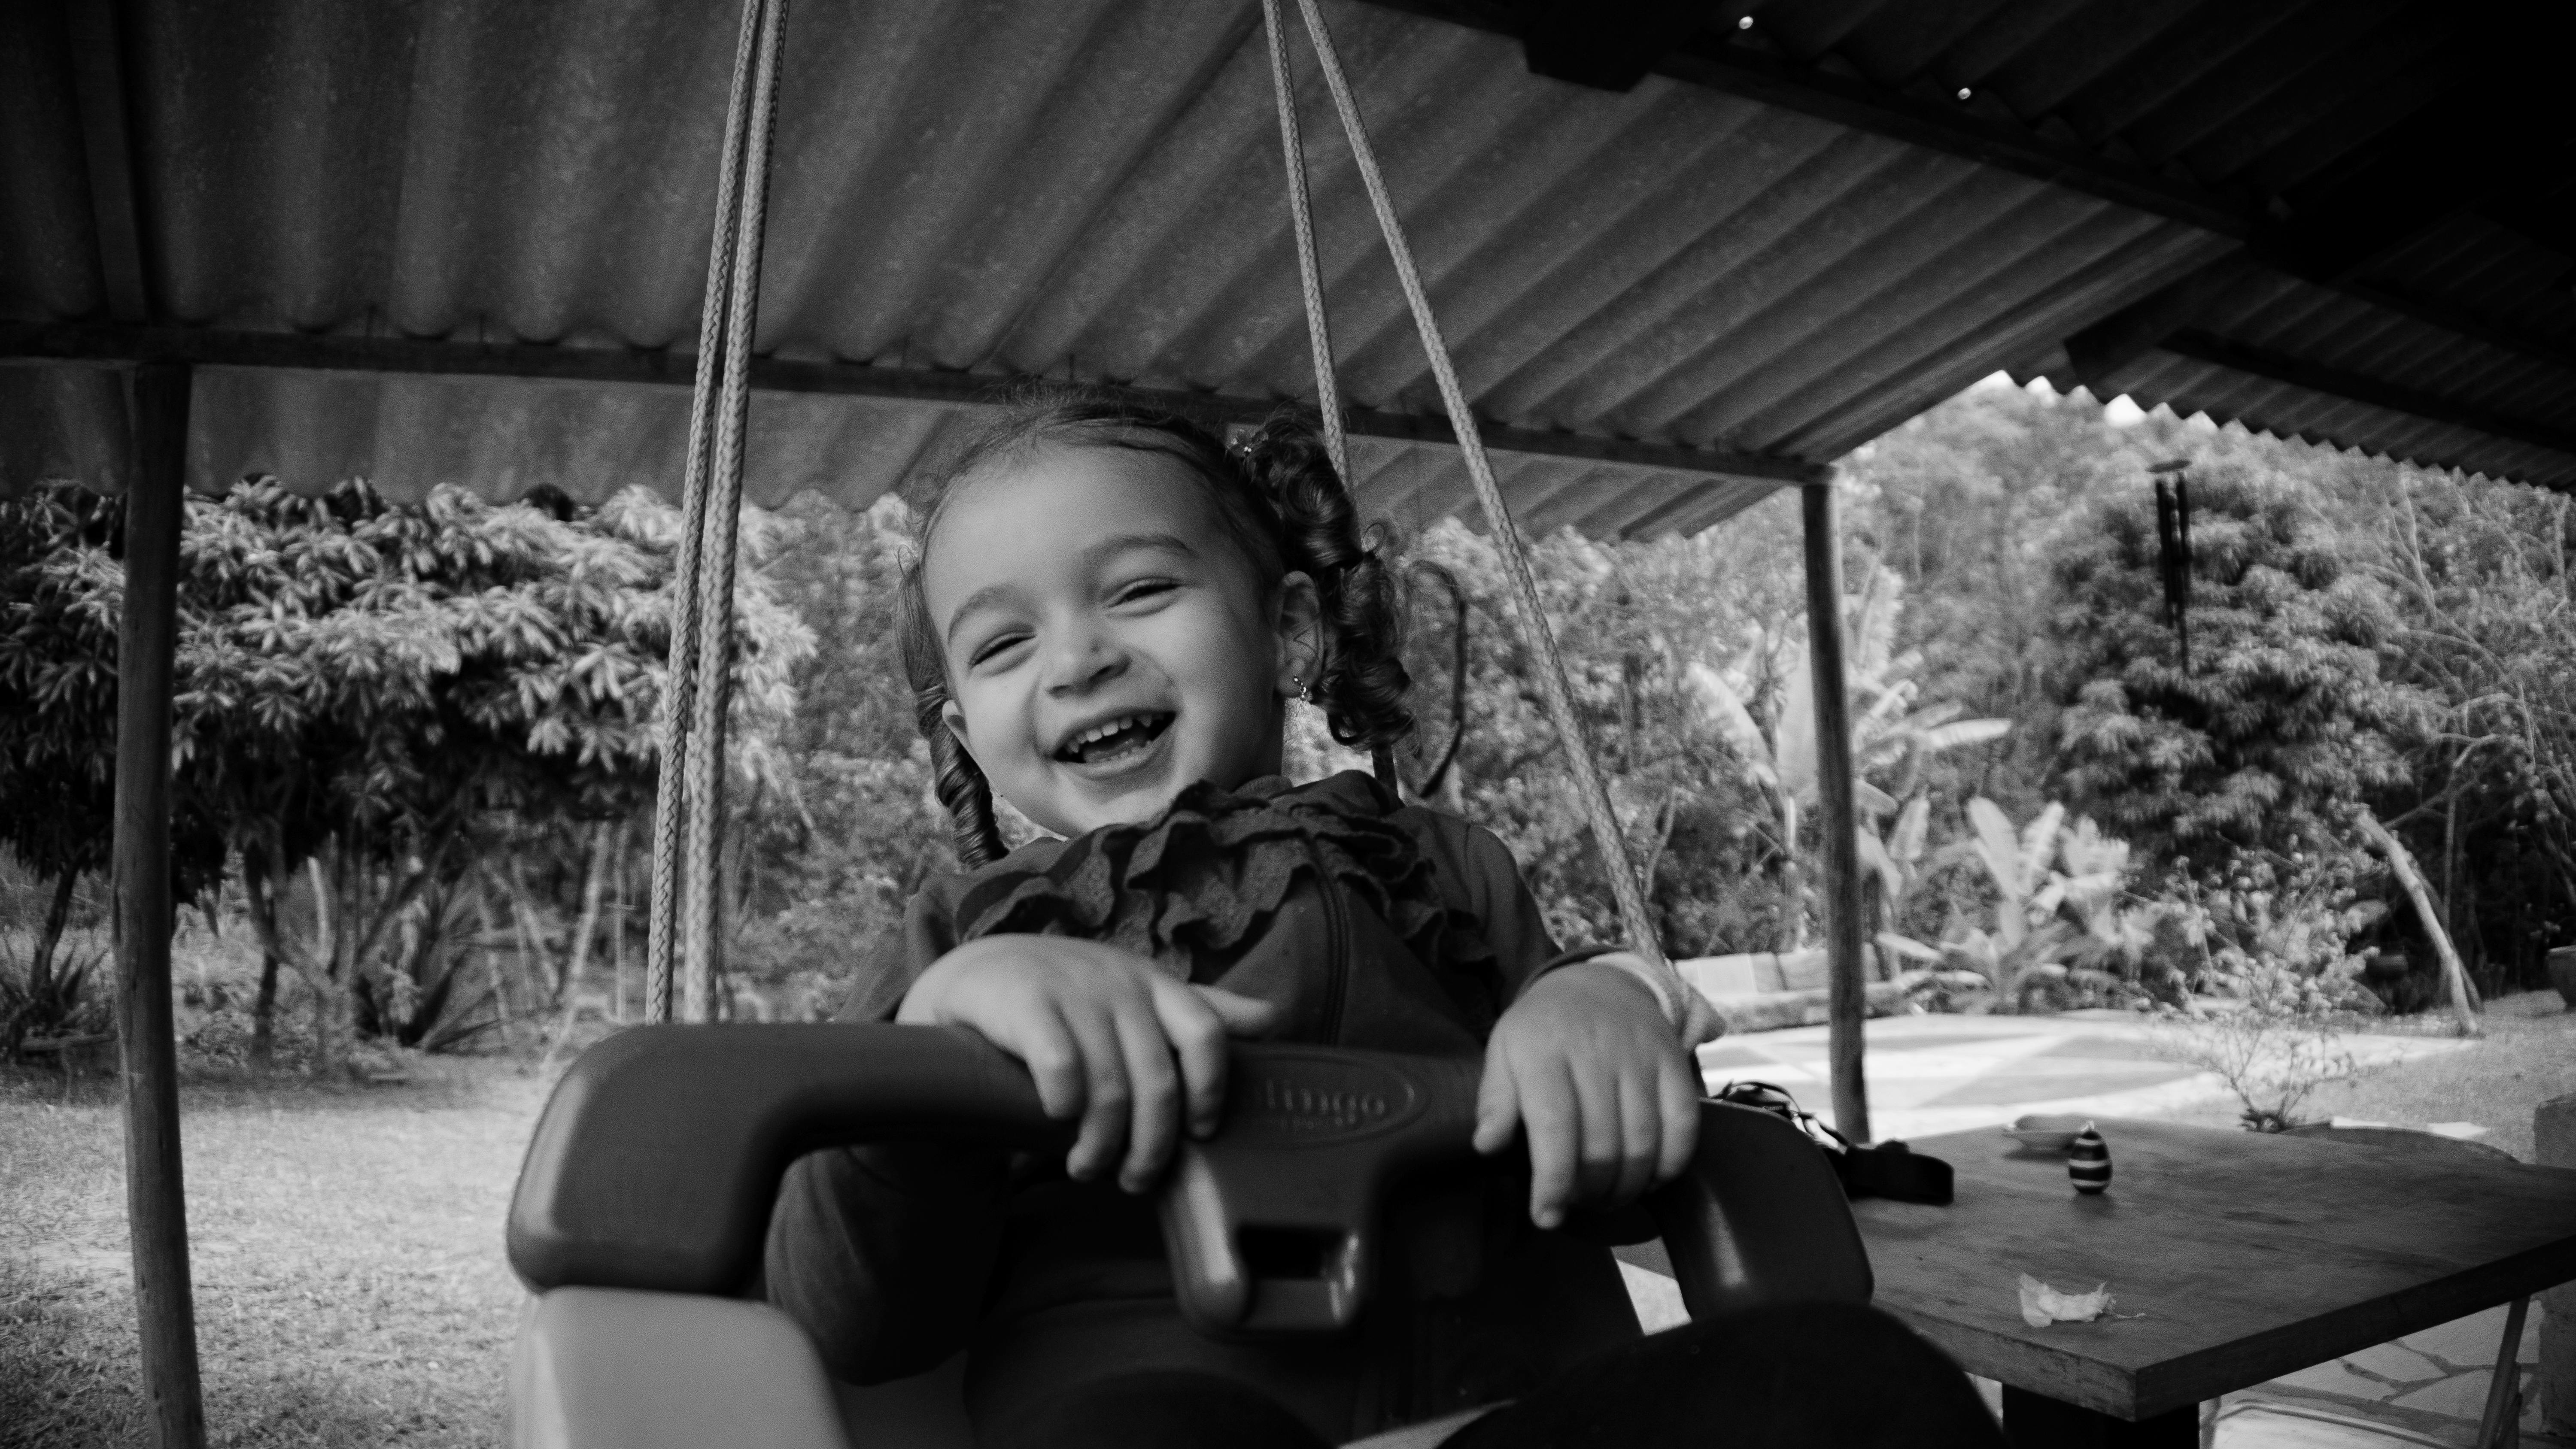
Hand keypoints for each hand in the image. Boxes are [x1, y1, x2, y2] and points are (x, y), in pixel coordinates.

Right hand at [896, 935, 1279, 1191]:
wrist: (978, 976)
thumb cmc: (1069, 999)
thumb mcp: (1137, 997)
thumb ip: (1199, 1011)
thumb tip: (1273, 1017)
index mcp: (1155, 985)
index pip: (1207, 1034)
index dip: (1210, 1090)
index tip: (1200, 1132)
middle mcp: (1120, 984)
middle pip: (1159, 1081)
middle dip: (1152, 1146)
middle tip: (1134, 1179)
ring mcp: (1073, 990)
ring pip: (1111, 1087)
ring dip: (1103, 1143)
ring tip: (1088, 1167)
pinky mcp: (1025, 1002)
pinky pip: (1061, 1066)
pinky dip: (1065, 1105)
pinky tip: (1057, 1122)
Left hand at [1472, 956, 1700, 1228]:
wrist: (1598, 984)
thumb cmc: (1542, 1031)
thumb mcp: (1504, 1052)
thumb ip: (1495, 1100)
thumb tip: (1486, 1146)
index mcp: (1544, 1052)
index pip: (1554, 1129)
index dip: (1552, 1183)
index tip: (1546, 1216)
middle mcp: (1596, 1053)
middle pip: (1601, 1146)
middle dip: (1587, 1193)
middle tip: (1575, 1206)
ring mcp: (1640, 1058)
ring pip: (1642, 1145)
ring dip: (1626, 1188)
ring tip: (1606, 1199)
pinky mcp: (1674, 1063)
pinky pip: (1683, 1127)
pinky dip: (1670, 1166)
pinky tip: (1649, 1180)